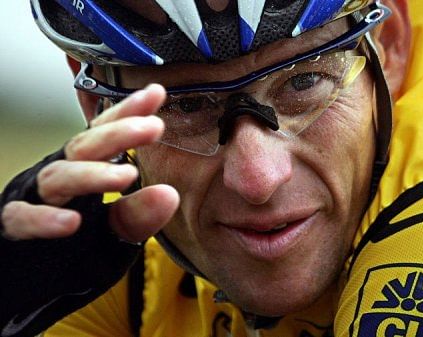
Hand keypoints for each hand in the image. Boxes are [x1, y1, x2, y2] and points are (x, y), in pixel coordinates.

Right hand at [1, 84, 178, 241]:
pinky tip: (70, 223)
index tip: (156, 92)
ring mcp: (35, 197)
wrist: (32, 278)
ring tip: (126, 176)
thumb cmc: (76, 248)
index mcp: (85, 168)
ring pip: (59, 177)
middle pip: (85, 146)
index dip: (129, 113)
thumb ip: (137, 215)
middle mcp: (60, 174)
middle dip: (119, 134)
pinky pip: (24, 217)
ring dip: (92, 174)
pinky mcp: (15, 224)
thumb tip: (169, 195)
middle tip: (153, 127)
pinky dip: (45, 219)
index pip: (106, 135)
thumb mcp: (114, 232)